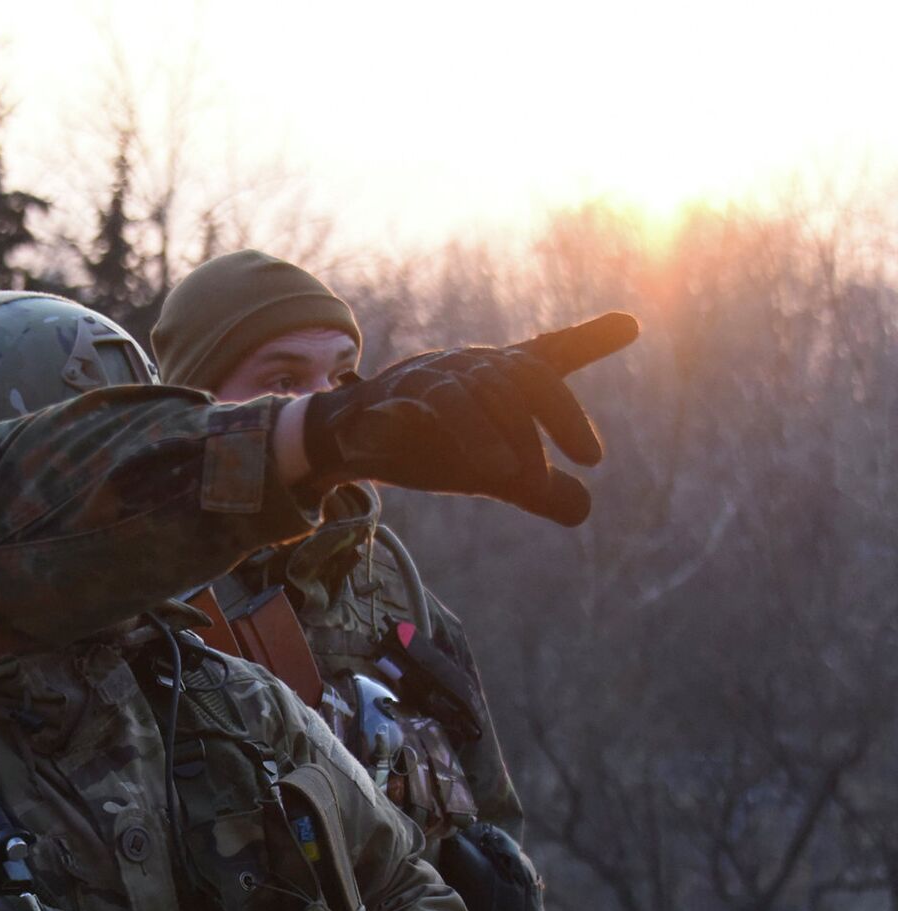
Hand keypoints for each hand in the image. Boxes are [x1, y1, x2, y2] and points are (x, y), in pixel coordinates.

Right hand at [295, 312, 638, 525]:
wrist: (355, 438)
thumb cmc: (435, 443)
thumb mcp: (493, 471)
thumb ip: (540, 488)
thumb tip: (583, 509)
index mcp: (501, 379)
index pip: (546, 357)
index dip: (588, 338)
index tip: (629, 326)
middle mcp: (470, 369)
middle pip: (522, 375)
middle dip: (559, 414)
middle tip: (591, 459)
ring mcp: (430, 380)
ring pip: (471, 394)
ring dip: (499, 435)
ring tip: (521, 481)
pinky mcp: (391, 401)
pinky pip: (421, 408)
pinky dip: (453, 433)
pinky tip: (477, 467)